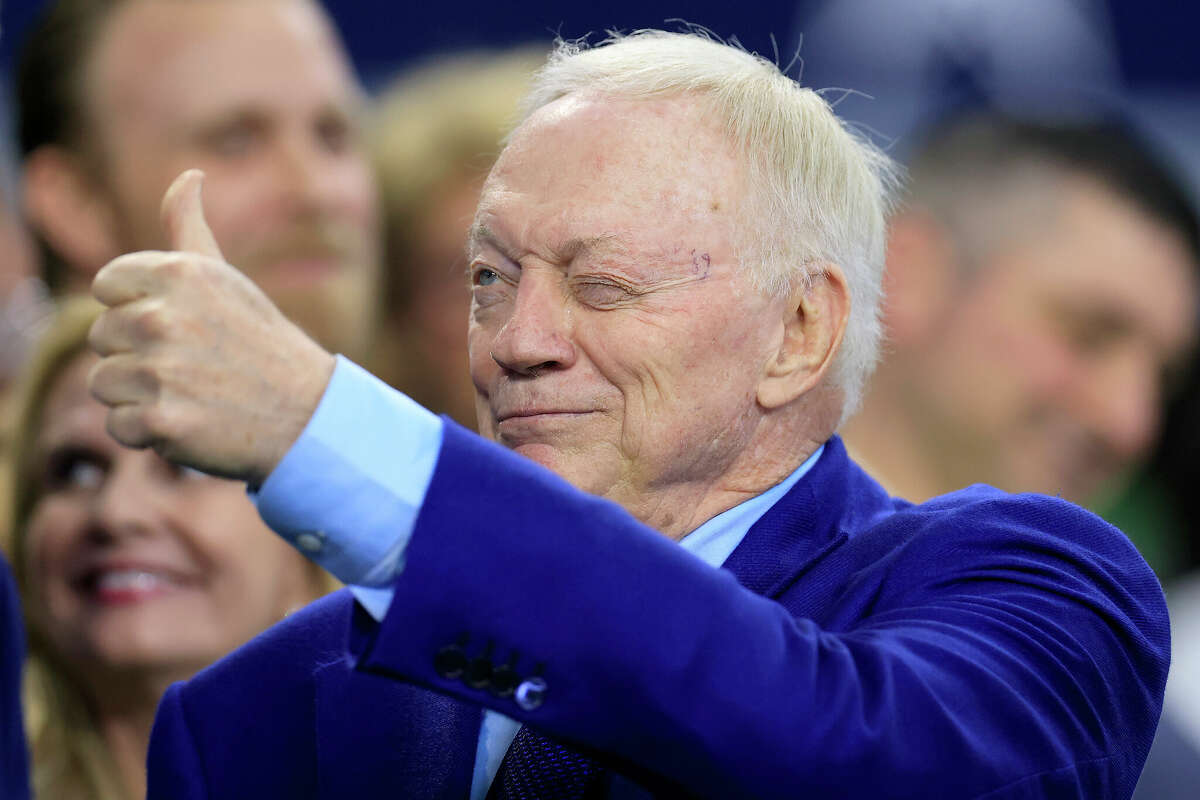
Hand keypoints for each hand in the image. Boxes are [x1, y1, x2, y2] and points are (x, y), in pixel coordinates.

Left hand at [88, 169, 335, 485]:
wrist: (305, 414)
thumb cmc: (261, 344)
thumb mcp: (227, 278)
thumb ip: (190, 226)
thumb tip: (189, 175)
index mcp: (177, 274)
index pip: (106, 286)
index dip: (137, 309)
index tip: (180, 325)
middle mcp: (163, 317)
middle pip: (102, 337)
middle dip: (139, 356)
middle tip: (195, 366)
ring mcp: (162, 371)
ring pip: (104, 383)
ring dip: (141, 396)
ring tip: (192, 394)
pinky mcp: (161, 421)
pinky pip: (119, 426)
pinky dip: (150, 434)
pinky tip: (191, 423)